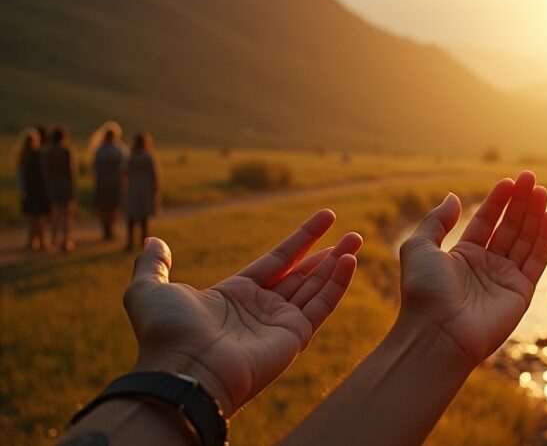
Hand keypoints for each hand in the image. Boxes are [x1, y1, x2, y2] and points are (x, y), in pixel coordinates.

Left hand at [125, 209, 361, 415]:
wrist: (184, 370)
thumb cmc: (167, 333)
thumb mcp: (149, 289)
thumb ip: (154, 265)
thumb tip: (155, 241)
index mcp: (235, 294)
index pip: (278, 260)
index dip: (302, 238)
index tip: (326, 218)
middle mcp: (262, 308)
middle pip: (303, 273)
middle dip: (329, 253)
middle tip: (353, 235)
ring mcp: (280, 323)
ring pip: (317, 286)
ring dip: (339, 263)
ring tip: (357, 240)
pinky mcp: (294, 337)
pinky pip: (322, 305)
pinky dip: (337, 284)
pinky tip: (348, 261)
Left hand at [396, 171, 546, 366]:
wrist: (438, 333)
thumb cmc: (424, 292)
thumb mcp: (419, 247)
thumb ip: (436, 220)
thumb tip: (453, 197)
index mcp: (462, 256)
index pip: (485, 222)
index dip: (498, 201)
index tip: (510, 181)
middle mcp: (486, 266)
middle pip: (509, 227)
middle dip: (520, 203)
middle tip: (531, 178)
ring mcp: (505, 279)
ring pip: (525, 240)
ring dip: (535, 215)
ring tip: (541, 191)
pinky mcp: (521, 293)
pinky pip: (537, 260)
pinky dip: (545, 239)